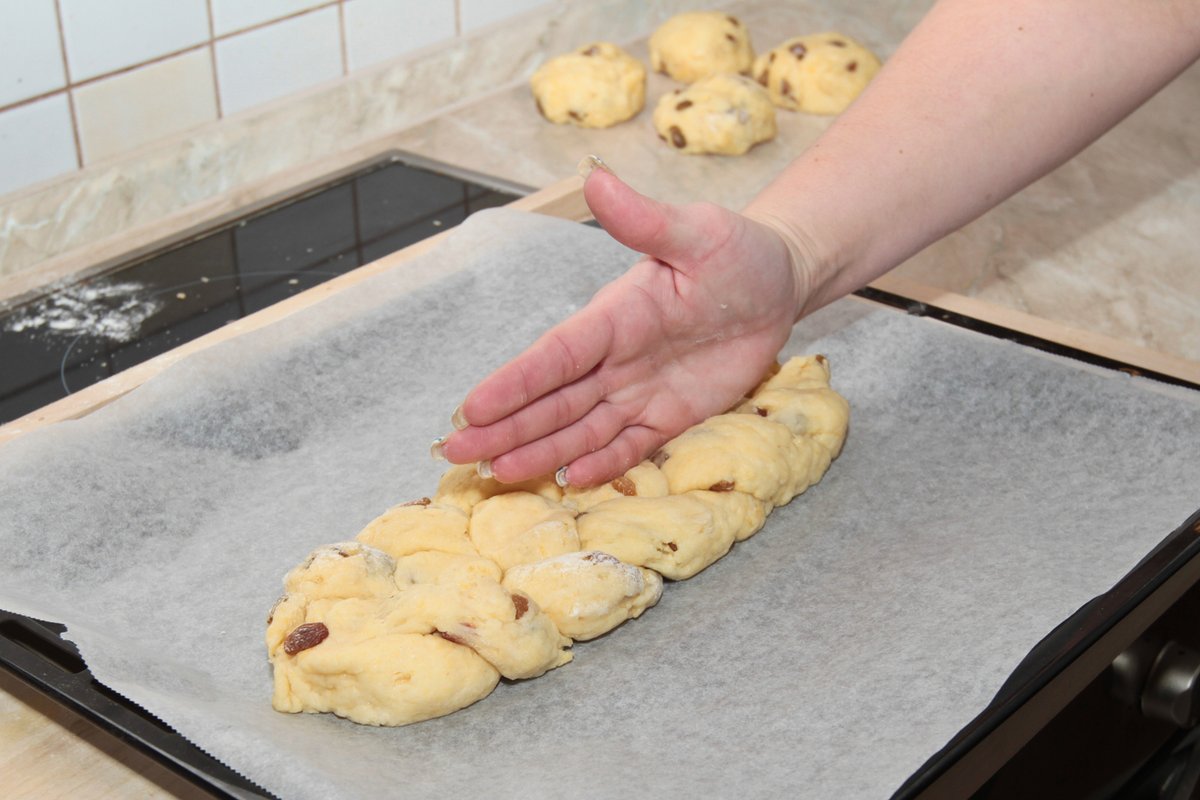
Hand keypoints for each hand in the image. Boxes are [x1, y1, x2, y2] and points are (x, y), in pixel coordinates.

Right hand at [438, 165, 807, 486]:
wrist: (778, 284)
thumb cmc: (736, 252)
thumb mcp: (696, 231)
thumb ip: (644, 219)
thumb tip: (595, 179)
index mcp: (614, 316)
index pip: (556, 355)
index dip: (516, 382)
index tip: (473, 407)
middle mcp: (616, 358)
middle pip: (553, 400)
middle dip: (505, 427)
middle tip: (454, 452)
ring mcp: (640, 391)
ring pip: (580, 428)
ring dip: (538, 451)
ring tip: (494, 474)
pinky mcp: (671, 417)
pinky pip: (630, 446)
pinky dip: (601, 464)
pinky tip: (566, 481)